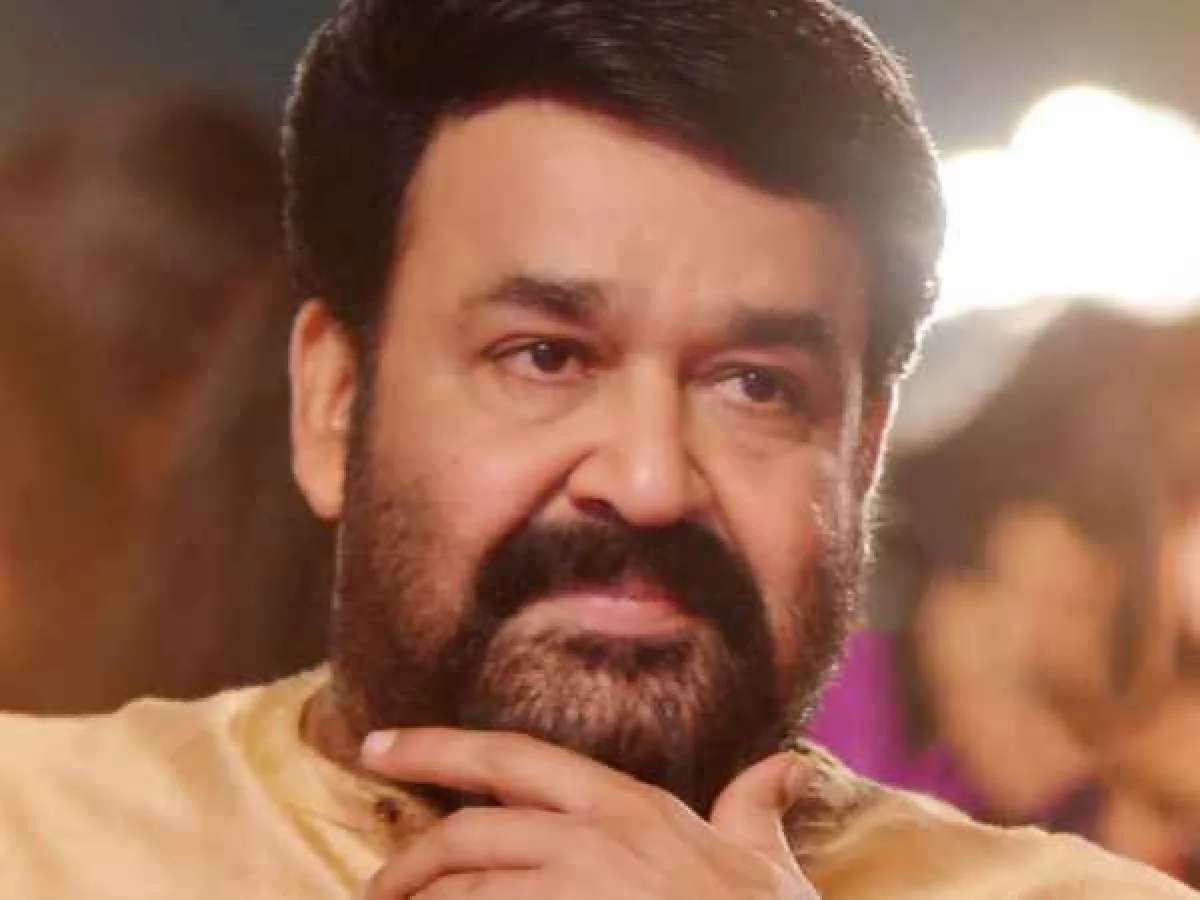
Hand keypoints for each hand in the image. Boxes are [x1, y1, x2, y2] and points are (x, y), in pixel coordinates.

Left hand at [359, 728, 819, 899]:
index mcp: (630, 806)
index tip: (380, 745)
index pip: (514, 757)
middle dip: (408, 860)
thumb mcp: (765, 861)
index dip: (437, 748)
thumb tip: (782, 767)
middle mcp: (595, 840)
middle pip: (469, 833)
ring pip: (465, 894)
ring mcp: (578, 895)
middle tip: (377, 884)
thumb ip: (754, 806)